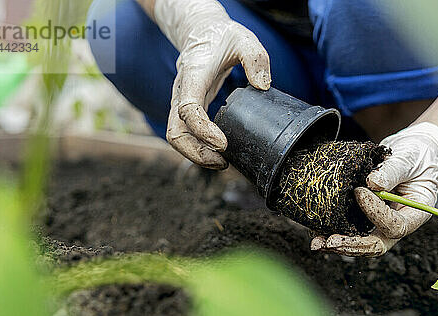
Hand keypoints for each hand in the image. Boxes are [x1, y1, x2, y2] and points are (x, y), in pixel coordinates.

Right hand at [154, 0, 270, 168]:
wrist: (201, 31)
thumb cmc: (223, 37)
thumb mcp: (244, 39)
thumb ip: (255, 58)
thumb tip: (262, 85)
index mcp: (193, 75)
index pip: (188, 109)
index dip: (203, 131)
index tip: (223, 143)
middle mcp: (182, 91)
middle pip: (175, 131)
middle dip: (195, 153)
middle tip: (222, 162)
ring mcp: (181, 102)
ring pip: (176, 136)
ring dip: (195, 155)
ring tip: (222, 163)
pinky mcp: (187, 110)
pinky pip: (185, 134)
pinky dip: (197, 148)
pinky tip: (218, 153)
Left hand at [311, 122, 437, 256]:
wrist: (414, 152)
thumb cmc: (418, 155)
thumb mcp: (409, 159)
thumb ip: (392, 171)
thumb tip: (372, 183)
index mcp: (414, 213)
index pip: (395, 226)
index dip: (376, 213)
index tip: (360, 192)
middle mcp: (397, 222)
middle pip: (376, 244)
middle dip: (352, 245)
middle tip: (331, 241)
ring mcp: (380, 221)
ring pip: (361, 241)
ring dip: (339, 244)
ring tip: (317, 243)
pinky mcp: (366, 214)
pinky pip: (351, 228)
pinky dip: (333, 231)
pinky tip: (316, 232)